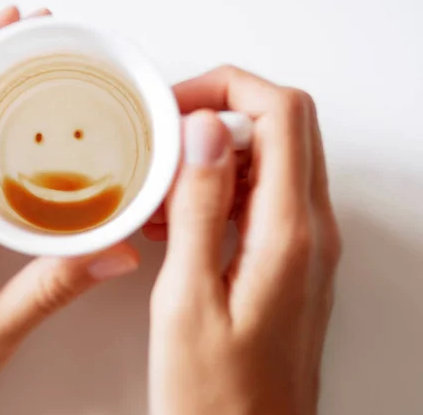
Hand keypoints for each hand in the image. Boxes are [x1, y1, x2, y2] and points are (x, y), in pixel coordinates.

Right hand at [149, 66, 341, 414]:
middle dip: (222, 112)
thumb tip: (206, 131)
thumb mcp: (188, 299)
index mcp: (289, 232)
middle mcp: (311, 231)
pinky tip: (176, 223)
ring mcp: (304, 246)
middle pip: (284, 126)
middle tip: (165, 138)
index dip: (229, 88)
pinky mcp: (289, 262)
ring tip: (161, 193)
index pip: (282, 112)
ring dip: (217, 158)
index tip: (177, 104)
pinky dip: (221, 191)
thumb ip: (201, 208)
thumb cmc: (215, 395)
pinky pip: (262, 200)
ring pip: (271, 161)